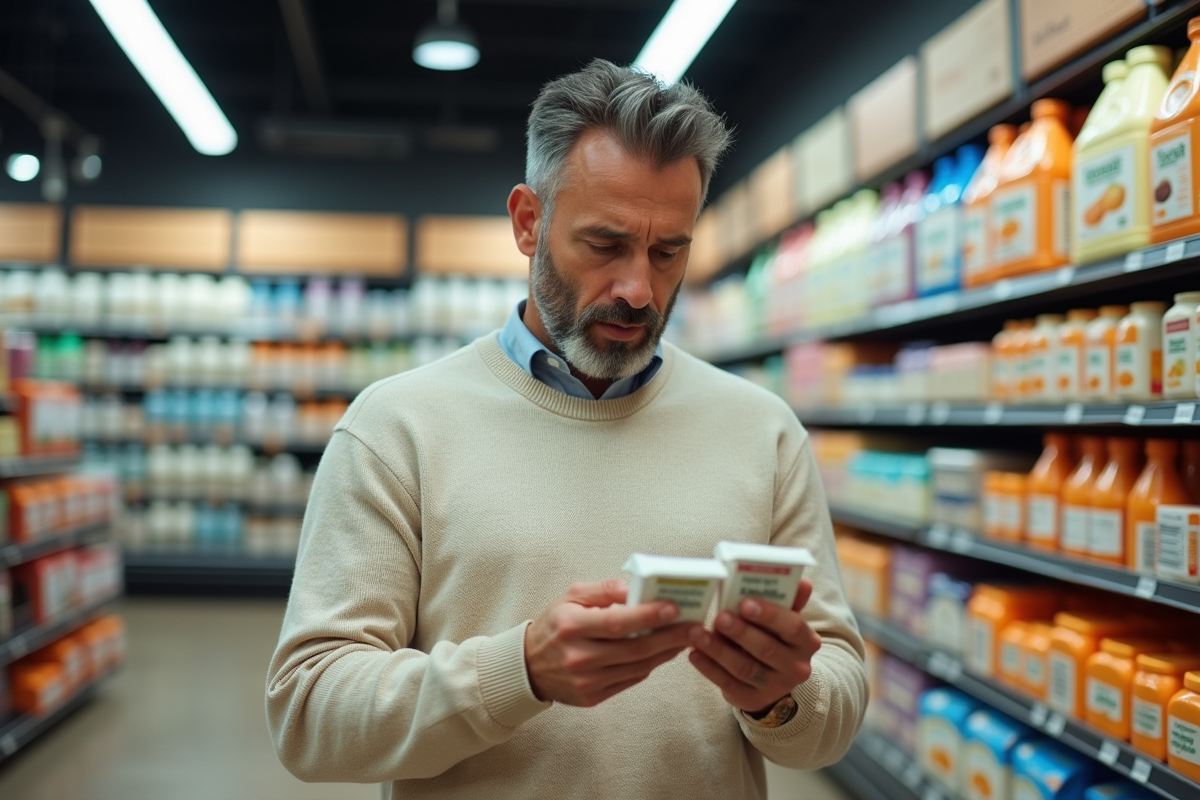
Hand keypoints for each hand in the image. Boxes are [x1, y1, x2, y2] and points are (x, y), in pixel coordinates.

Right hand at [524, 579, 698, 706]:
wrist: (529, 666)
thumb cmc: (555, 625)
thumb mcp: (571, 597)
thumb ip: (604, 590)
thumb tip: (634, 588)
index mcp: (572, 626)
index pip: (618, 622)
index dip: (649, 616)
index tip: (674, 608)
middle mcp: (579, 656)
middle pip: (635, 648)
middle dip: (670, 637)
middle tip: (694, 626)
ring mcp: (586, 681)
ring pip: (638, 667)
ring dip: (666, 653)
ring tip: (685, 638)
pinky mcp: (592, 697)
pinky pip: (630, 680)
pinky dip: (649, 665)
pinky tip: (662, 652)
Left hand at [687, 579, 821, 714]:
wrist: (773, 678)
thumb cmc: (774, 637)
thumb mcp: (783, 620)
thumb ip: (789, 600)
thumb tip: (802, 581)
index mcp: (807, 641)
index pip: (793, 627)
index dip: (769, 615)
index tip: (745, 603)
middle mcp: (796, 667)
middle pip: (766, 649)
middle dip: (740, 632)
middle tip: (719, 617)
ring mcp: (775, 687)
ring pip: (744, 668)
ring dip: (718, 650)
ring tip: (696, 633)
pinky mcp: (753, 700)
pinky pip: (729, 684)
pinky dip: (709, 668)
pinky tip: (694, 654)